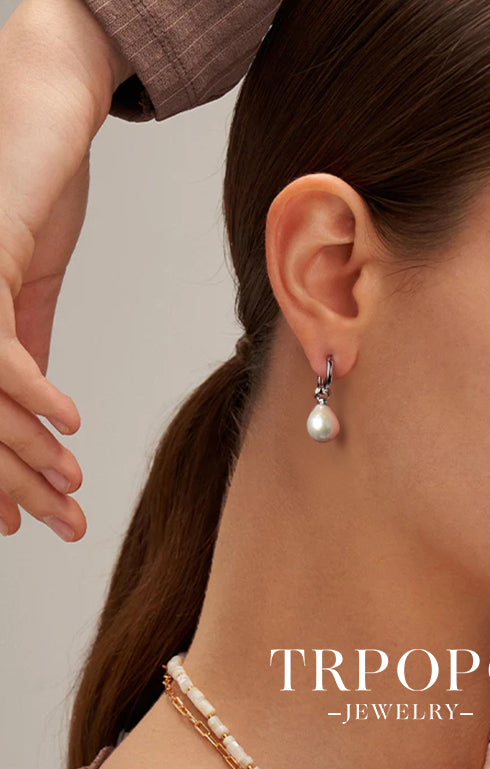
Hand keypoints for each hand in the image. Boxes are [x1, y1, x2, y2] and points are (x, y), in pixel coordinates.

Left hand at [0, 0, 133, 540]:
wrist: (42, 117)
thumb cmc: (35, 195)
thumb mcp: (31, 286)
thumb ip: (27, 342)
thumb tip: (38, 407)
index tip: (25, 517)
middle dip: (17, 482)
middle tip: (59, 525)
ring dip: (27, 449)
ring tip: (67, 488)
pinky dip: (31, 387)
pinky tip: (65, 420)